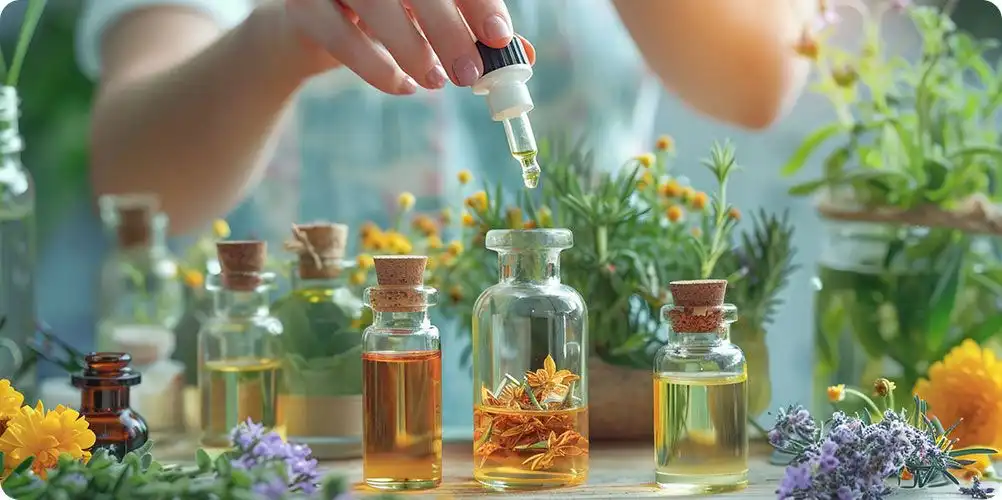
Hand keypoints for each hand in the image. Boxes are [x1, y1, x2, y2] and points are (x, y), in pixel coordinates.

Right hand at [284, 0, 535, 94]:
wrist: (310, 27)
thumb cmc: (383, 18)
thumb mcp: (431, 20)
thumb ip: (473, 31)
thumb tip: (523, 54)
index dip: (478, 0)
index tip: (498, 35)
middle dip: (448, 30)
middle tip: (470, 74)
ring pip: (375, 4)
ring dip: (412, 48)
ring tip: (434, 81)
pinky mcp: (302, 5)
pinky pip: (340, 36)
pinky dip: (376, 68)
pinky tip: (402, 85)